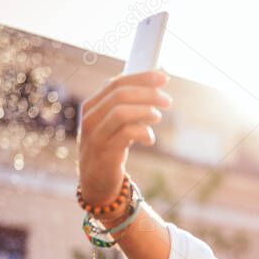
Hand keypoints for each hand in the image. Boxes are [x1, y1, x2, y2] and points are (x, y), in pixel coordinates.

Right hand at [77, 71, 171, 207]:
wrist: (96, 181)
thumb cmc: (110, 147)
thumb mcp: (113, 124)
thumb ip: (127, 105)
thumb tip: (155, 84)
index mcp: (92, 105)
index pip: (116, 83)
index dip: (142, 78)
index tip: (164, 77)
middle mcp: (90, 117)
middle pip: (120, 94)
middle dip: (148, 94)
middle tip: (167, 101)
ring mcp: (95, 135)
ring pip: (121, 112)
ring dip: (146, 111)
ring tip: (158, 117)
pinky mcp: (104, 153)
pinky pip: (126, 134)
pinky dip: (143, 132)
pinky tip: (150, 139)